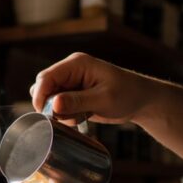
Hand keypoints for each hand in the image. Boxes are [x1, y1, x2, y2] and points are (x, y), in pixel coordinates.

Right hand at [29, 53, 167, 125]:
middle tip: (68, 117)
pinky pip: (58, 106)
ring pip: (49, 99)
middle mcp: (70, 70)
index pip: (46, 77)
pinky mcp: (73, 94)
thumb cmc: (128, 95)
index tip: (45, 115)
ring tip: (80, 116)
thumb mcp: (103, 99)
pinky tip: (82, 116)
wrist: (142, 100)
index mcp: (76, 64)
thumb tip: (52, 104)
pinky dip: (66, 115)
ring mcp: (71, 82)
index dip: (40, 95)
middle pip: (44, 87)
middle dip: (50, 106)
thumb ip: (76, 101)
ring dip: (59, 112)